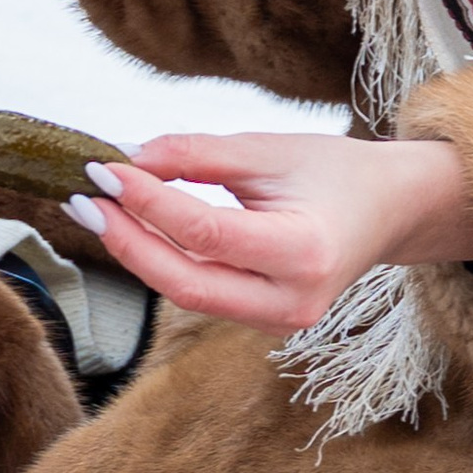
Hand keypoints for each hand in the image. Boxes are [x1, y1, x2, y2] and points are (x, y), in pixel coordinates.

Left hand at [61, 130, 472, 331]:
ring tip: (96, 207)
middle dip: (127, 242)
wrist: (389, 210)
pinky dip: (164, 260)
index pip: (206, 233)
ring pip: (189, 294)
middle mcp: (293, 301)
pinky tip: (133, 226)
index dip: (148, 203)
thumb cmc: (334, 171)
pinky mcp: (265, 321)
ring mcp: (280, 321)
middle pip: (187, 283)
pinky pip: (202, 293)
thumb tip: (128, 159)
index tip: (103, 169)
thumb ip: (198, 156)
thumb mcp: (268, 151)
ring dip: (138, 253)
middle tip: (83, 199)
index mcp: (304, 252)